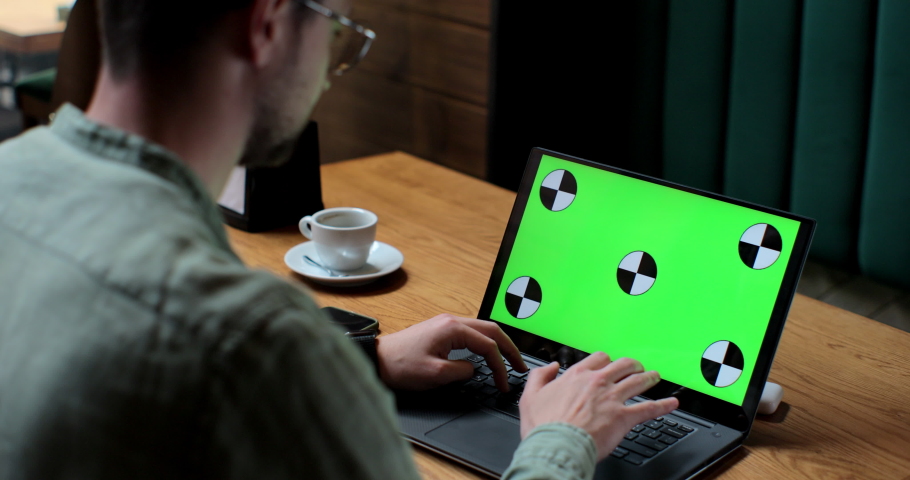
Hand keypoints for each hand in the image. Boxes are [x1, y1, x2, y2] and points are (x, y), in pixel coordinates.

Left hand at [375, 314, 527, 390]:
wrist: (378, 359)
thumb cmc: (401, 365)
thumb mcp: (435, 374)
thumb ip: (462, 371)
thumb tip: (474, 369)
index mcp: (452, 328)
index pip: (488, 345)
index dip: (501, 365)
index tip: (504, 382)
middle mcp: (452, 320)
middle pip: (491, 330)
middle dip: (509, 348)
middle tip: (520, 366)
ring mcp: (446, 323)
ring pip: (482, 329)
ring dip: (498, 344)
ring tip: (509, 360)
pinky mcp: (441, 329)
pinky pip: (471, 332)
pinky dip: (485, 342)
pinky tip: (489, 353)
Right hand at [519, 352, 678, 459]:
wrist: (557, 446)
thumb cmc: (544, 426)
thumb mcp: (530, 396)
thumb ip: (540, 376)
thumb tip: (551, 367)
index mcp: (577, 376)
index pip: (597, 358)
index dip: (605, 360)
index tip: (607, 363)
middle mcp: (597, 382)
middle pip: (622, 365)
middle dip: (631, 365)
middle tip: (635, 367)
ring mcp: (612, 398)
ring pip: (638, 381)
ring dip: (649, 378)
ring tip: (655, 377)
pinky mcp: (624, 417)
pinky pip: (648, 408)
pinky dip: (663, 405)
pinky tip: (671, 404)